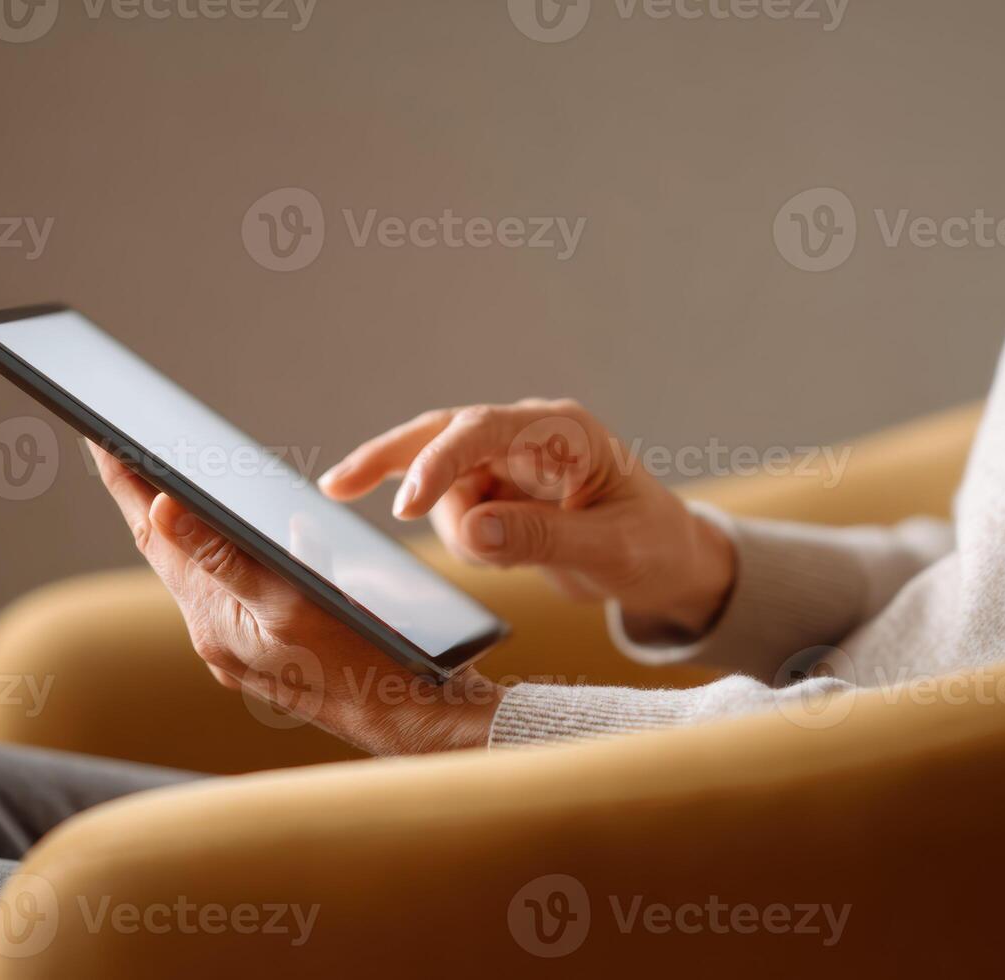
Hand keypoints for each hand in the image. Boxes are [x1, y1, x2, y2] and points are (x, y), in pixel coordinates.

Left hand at [88, 443, 502, 755]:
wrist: (412, 723)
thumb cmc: (362, 664)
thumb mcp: (290, 603)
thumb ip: (223, 558)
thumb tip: (163, 508)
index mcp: (212, 620)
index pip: (153, 533)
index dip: (123, 480)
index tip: (96, 433)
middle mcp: (216, 635)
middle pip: (166, 550)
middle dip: (139, 497)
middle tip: (115, 446)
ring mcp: (240, 645)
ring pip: (196, 571)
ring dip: (175, 526)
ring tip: (153, 482)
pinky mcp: (266, 650)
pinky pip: (227, 590)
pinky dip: (216, 554)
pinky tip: (224, 538)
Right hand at [319, 399, 734, 635]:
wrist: (669, 562)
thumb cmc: (653, 547)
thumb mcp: (610, 550)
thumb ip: (541, 539)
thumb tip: (472, 530)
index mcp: (562, 432)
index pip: (482, 431)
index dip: (438, 463)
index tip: (406, 508)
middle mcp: (527, 435)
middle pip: (439, 434)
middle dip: (389, 460)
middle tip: (334, 488)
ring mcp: (508, 462)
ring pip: (442, 487)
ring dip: (456, 528)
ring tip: (512, 559)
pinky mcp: (497, 490)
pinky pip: (450, 504)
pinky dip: (445, 524)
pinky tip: (438, 531)